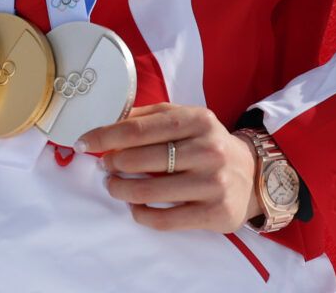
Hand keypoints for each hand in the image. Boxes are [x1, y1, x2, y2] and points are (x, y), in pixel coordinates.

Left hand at [76, 103, 258, 232]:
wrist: (251, 175)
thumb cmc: (208, 144)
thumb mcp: (188, 119)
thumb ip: (152, 116)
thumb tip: (110, 119)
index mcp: (198, 120)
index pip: (140, 128)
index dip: (107, 135)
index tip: (84, 142)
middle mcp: (208, 150)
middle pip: (142, 159)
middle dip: (113, 163)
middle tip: (104, 165)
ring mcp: (212, 183)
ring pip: (149, 190)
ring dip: (121, 189)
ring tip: (113, 185)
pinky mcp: (214, 213)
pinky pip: (165, 219)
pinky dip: (141, 214)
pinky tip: (134, 206)